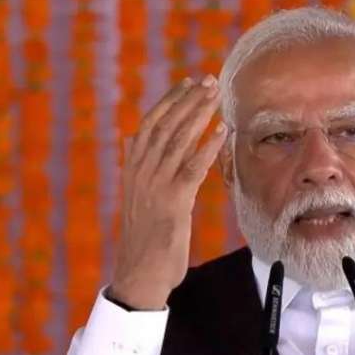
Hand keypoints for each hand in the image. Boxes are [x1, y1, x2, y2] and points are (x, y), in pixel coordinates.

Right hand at [110, 75, 226, 308]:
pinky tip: (222, 131)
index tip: (187, 82)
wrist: (139, 274)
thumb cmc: (143, 238)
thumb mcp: (137, 197)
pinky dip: (208, 147)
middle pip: (165, 126)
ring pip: (178, 141)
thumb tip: (132, 140)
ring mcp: (156, 187)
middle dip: (188, 100)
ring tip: (215, 95)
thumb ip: (137, 168)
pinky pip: (192, 168)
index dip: (170, 101)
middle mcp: (142, 173)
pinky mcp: (173, 203)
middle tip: (208, 80)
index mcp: (133, 169)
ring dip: (199, 115)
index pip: (150, 124)